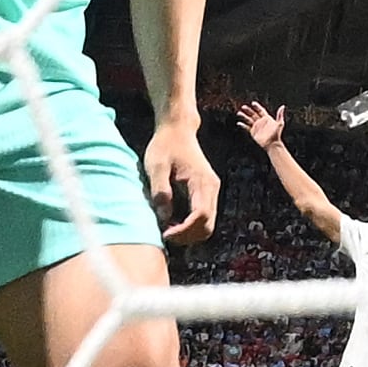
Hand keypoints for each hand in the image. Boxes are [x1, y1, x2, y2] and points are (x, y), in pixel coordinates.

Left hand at [144, 120, 219, 242]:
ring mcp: (211, 191)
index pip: (200, 216)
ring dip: (188, 233)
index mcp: (201, 181)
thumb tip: (164, 218)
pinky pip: (203, 217)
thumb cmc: (165, 145)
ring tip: (166, 228)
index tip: (164, 233)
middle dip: (187, 237)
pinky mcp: (206, 192)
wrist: (177, 129)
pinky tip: (172, 221)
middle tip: (164, 235)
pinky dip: (190, 226)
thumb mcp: (156, 166)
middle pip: (207, 226)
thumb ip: (160, 191)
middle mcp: (211, 188)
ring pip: (207, 225)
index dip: (184, 231)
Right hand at [233, 96, 284, 153]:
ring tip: (239, 113)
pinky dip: (242, 125)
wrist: (272, 144)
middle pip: (253, 114)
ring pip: (249, 120)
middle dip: (248, 110)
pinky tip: (239, 123)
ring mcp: (256, 127)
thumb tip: (282, 106)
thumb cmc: (277, 134)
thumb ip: (280, 115)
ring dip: (244, 116)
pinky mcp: (253, 132)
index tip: (253, 103)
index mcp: (267, 118)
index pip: (261, 110)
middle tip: (243, 107)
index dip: (257, 106)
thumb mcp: (280, 123)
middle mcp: (261, 122)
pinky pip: (247, 127)